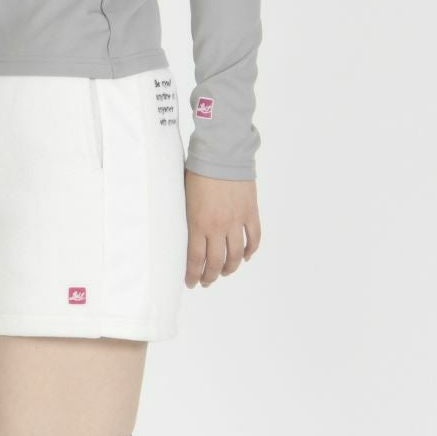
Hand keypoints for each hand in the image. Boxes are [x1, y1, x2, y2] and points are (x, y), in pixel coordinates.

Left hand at [183, 168, 260, 288]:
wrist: (221, 153)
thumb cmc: (196, 171)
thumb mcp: (183, 197)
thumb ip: (186, 218)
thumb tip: (184, 235)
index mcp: (198, 223)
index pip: (196, 259)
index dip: (193, 275)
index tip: (191, 282)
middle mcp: (218, 227)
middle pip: (216, 262)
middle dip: (210, 276)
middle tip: (206, 281)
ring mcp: (237, 221)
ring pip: (236, 255)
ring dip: (231, 268)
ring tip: (225, 272)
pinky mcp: (251, 213)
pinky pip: (253, 239)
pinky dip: (250, 251)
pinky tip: (245, 256)